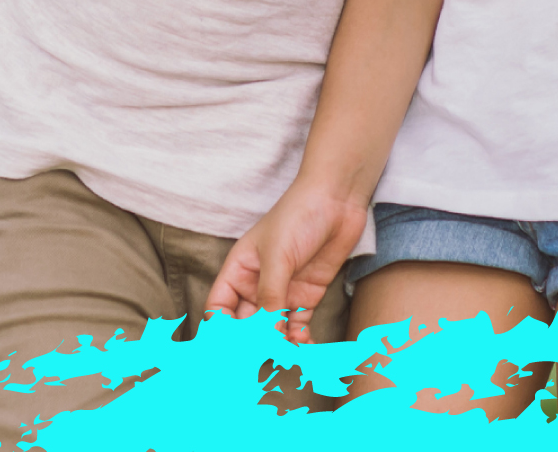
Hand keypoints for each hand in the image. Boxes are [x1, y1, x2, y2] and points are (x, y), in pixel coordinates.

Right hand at [205, 183, 365, 346]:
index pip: (219, 309)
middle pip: (244, 327)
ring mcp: (282, 293)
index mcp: (239, 270)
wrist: (338, 198)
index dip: (220, 332)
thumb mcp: (278, 255)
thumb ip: (270, 298)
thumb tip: (267, 338)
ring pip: (271, 332)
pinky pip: (296, 329)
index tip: (232, 349)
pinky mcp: (305, 297)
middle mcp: (256, 285)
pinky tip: (305, 348)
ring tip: (288, 357)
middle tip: (263, 359)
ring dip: (277, 347)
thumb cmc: (299, 215)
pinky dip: (299, 342)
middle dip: (252, 345)